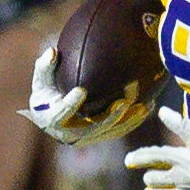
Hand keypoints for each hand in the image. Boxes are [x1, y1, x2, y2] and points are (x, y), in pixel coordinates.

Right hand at [20, 44, 150, 145]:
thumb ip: (45, 66)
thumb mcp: (41, 79)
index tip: (81, 90)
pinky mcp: (98, 138)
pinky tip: (148, 108)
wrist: (48, 117)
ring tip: (145, 107)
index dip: (71, 103)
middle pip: (93, 127)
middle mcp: (69, 133)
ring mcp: (86, 138)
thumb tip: (52, 51)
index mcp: (52, 119)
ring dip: (128, 120)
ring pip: (110, 132)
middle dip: (110, 116)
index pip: (62, 112)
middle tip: (123, 102)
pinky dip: (133, 121)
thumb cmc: (45, 92)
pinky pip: (117, 131)